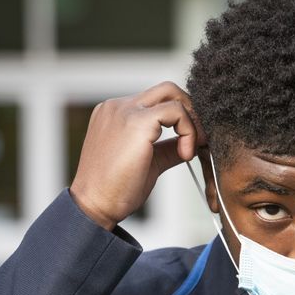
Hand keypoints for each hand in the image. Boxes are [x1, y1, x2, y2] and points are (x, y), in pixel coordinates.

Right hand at [70, 82, 205, 229]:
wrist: (94, 204)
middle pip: (166, 89)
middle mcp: (118, 106)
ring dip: (192, 121)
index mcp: (117, 113)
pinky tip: (185, 154)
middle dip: (190, 110)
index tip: (189, 144)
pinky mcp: (136, 122)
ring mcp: (125, 110)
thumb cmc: (115, 189)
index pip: (157, 101)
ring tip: (191, 150)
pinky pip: (176, 111)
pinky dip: (188, 130)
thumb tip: (187, 145)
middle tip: (199, 139)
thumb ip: (166, 148)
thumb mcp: (147, 162)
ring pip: (172, 95)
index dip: (181, 118)